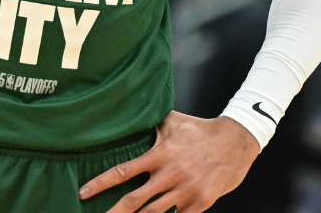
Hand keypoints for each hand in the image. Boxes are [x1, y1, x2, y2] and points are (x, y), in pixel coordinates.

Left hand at [80, 112, 259, 212]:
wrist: (237, 141)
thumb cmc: (202, 130)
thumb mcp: (173, 122)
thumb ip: (151, 124)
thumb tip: (131, 118)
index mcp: (159, 155)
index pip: (123, 171)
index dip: (101, 183)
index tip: (84, 193)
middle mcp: (170, 175)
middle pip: (135, 201)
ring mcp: (186, 191)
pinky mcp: (201, 202)